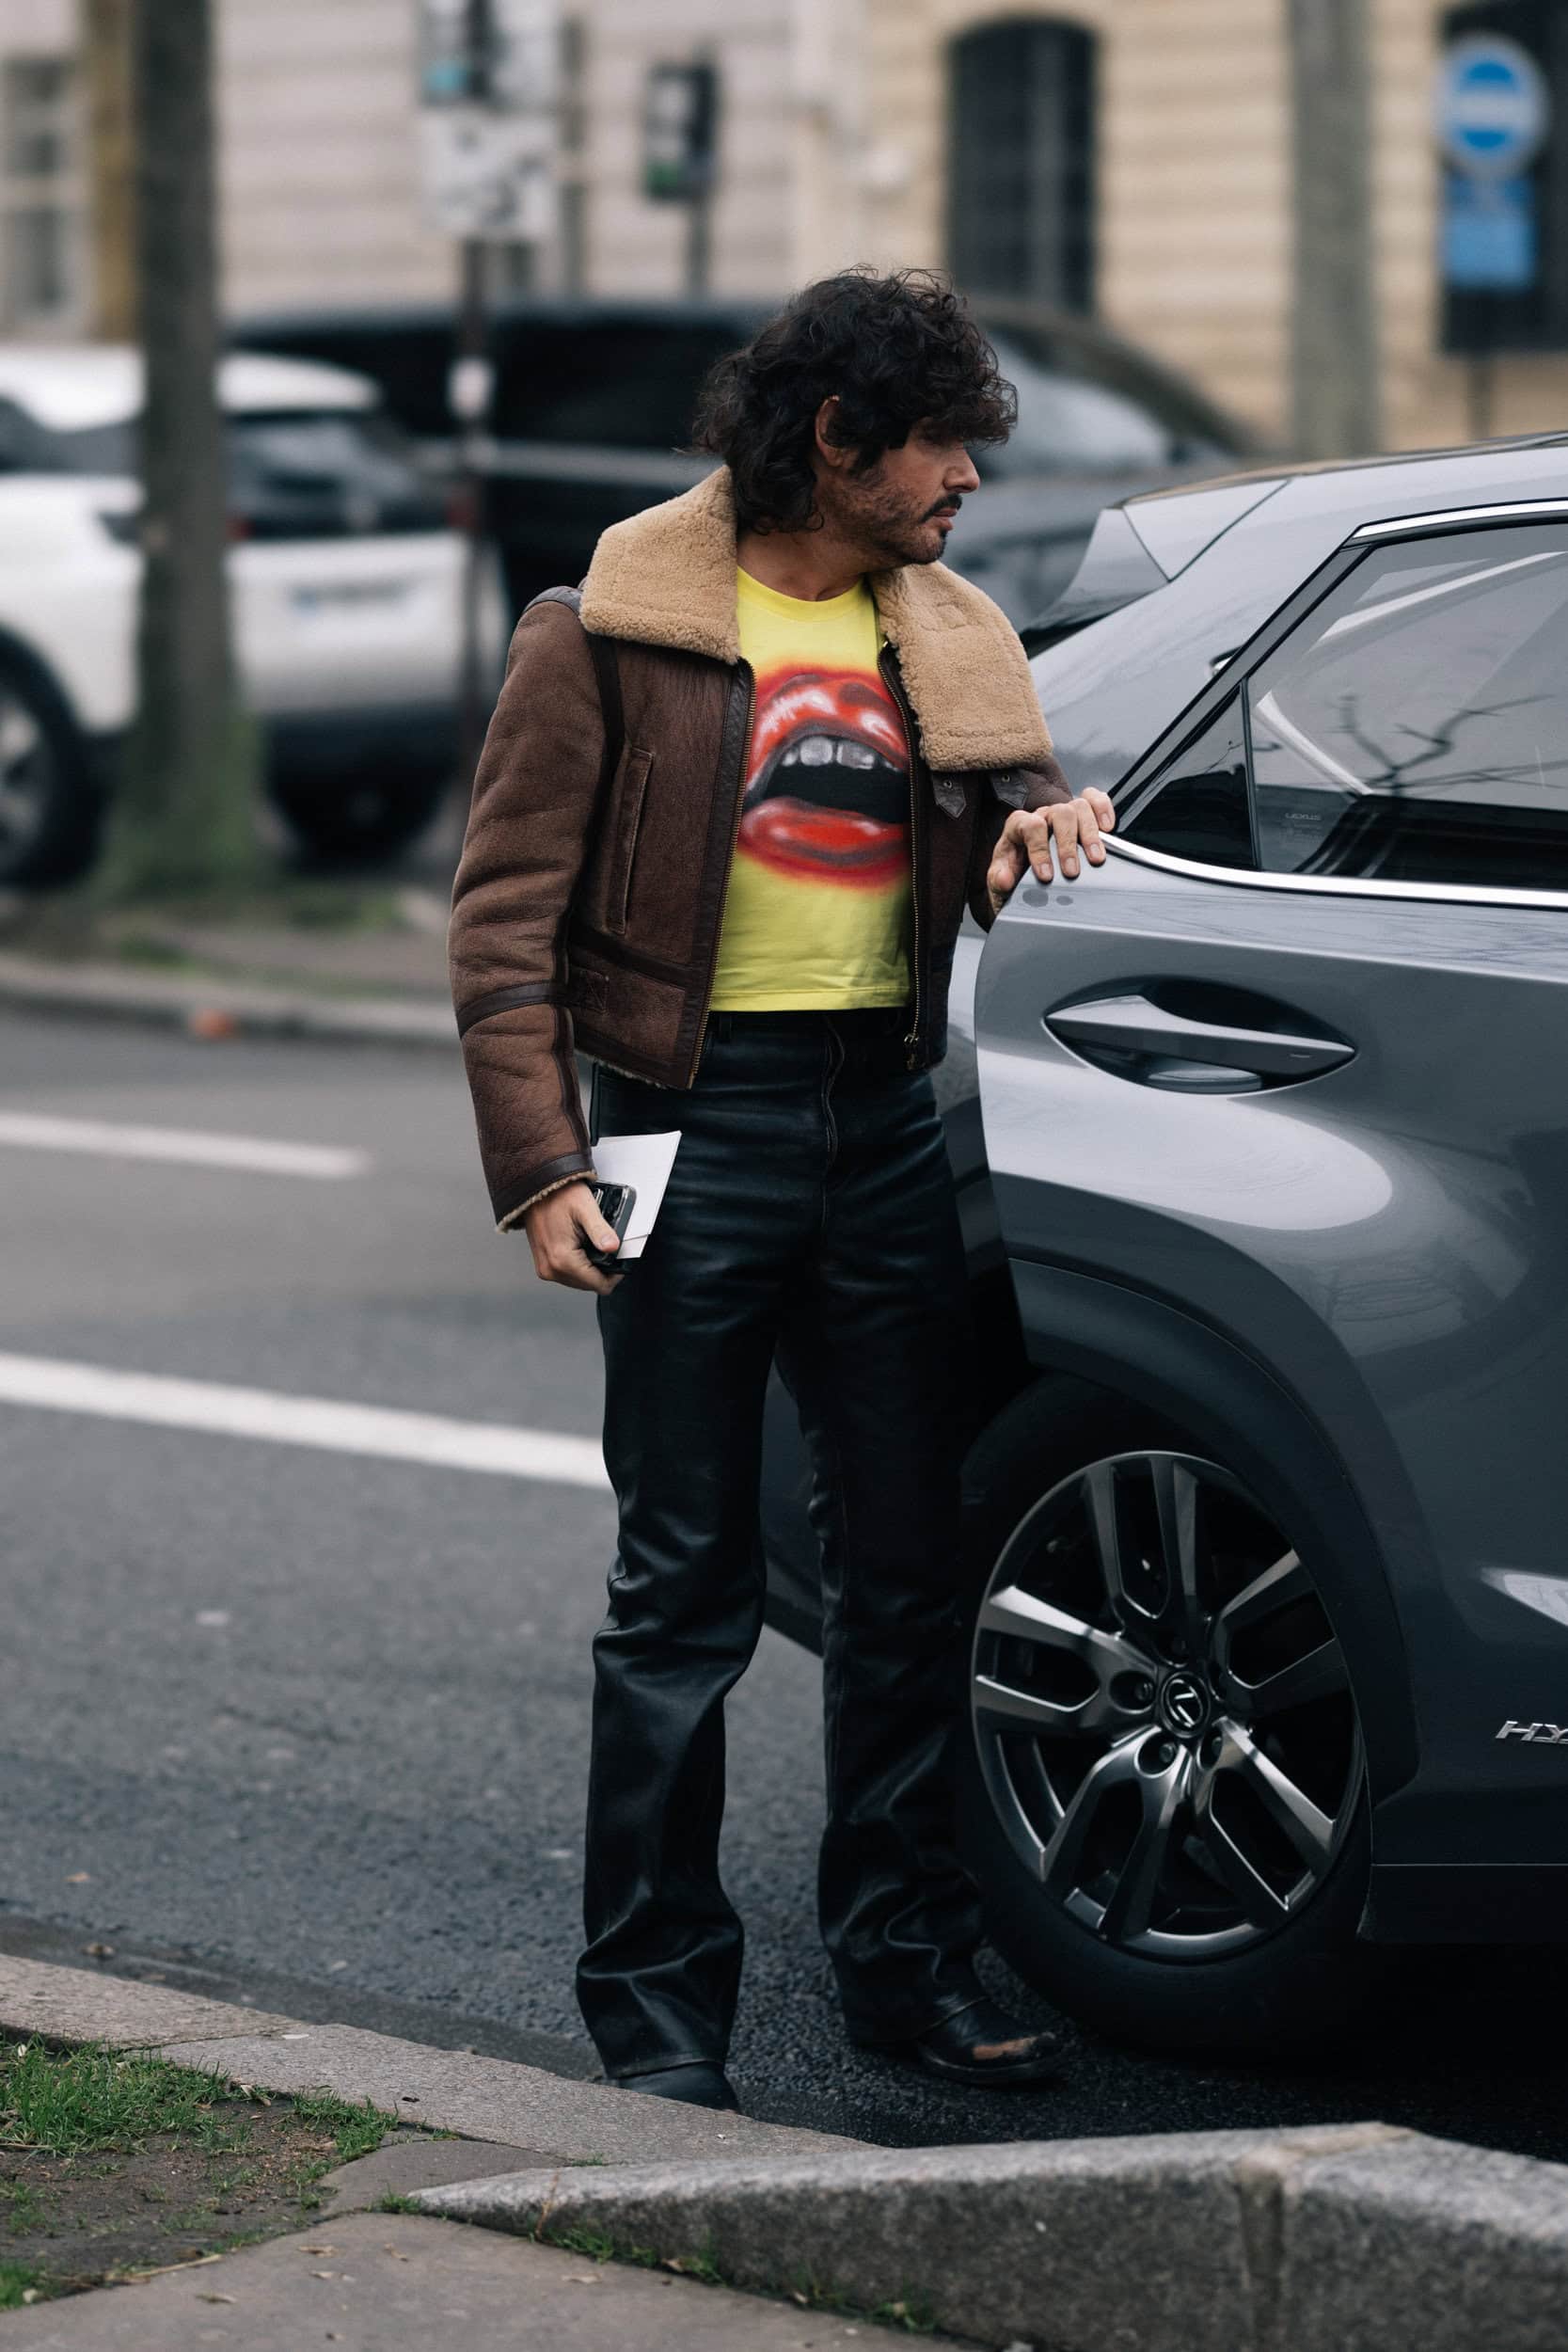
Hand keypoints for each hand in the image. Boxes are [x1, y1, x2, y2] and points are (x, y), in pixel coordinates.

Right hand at [521, 1179, 622, 1292]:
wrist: (537, 1190)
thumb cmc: (559, 1195)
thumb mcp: (585, 1208)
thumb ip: (601, 1231)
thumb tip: (613, 1247)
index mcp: (562, 1259)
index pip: (599, 1285)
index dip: (615, 1274)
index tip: (619, 1258)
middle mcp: (551, 1269)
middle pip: (589, 1285)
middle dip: (602, 1269)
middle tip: (605, 1246)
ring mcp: (546, 1268)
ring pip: (579, 1281)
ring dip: (590, 1267)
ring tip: (591, 1244)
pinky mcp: (544, 1264)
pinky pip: (569, 1274)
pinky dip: (579, 1264)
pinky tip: (581, 1246)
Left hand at [986, 790, 1116, 914]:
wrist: (1025, 878)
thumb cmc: (1014, 876)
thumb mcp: (1000, 882)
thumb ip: (998, 879)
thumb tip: (1004, 879)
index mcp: (1019, 826)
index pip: (1031, 826)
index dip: (1039, 850)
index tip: (1046, 875)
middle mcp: (1043, 815)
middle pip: (1060, 813)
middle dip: (1067, 845)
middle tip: (1072, 872)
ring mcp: (1063, 814)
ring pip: (1080, 806)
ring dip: (1090, 834)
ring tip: (1095, 859)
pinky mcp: (1082, 816)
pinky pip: (1094, 800)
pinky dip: (1103, 809)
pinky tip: (1107, 828)